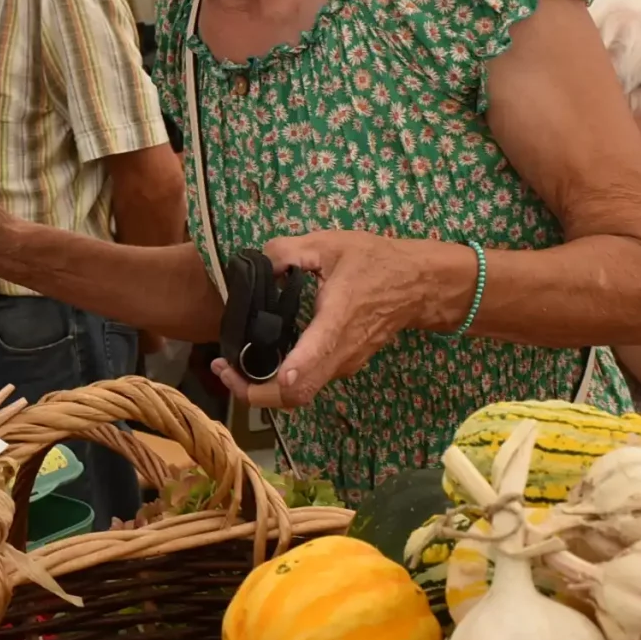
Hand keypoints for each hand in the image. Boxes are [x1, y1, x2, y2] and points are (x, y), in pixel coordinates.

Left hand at [209, 231, 442, 411]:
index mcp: (337, 321)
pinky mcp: (343, 365)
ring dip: (263, 390)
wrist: (419, 284)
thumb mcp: (327, 244)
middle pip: (297, 395)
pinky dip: (279, 382)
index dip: (287, 375)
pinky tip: (258, 359)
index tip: (262, 378)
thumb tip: (253, 265)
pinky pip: (308, 383)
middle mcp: (341, 353)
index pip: (313, 359)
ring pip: (301, 395)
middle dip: (253, 392)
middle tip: (221, 369)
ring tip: (230, 366)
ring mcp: (343, 364)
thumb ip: (285, 252)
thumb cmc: (375, 261)